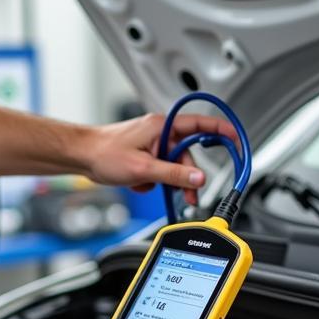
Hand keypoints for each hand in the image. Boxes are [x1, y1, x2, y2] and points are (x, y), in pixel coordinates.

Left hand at [81, 113, 240, 205]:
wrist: (81, 157)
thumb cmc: (104, 153)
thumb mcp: (144, 169)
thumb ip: (174, 175)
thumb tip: (198, 180)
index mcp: (163, 126)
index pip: (201, 124)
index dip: (222, 131)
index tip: (237, 140)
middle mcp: (159, 132)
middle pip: (187, 154)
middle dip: (186, 175)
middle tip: (189, 194)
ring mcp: (152, 143)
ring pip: (173, 165)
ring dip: (166, 180)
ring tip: (150, 186)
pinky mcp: (144, 154)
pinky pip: (159, 169)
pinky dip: (152, 179)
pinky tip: (138, 182)